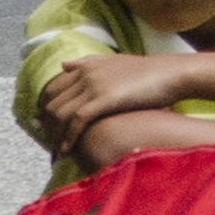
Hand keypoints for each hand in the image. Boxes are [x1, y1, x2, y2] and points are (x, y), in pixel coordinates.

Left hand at [34, 53, 191, 142]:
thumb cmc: (146, 73)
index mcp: (86, 66)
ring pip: (60, 113)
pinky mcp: (103, 99)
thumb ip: (86, 64)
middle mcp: (85, 74)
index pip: (52, 89)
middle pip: (52, 103)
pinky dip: (68, 138)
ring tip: (57, 151)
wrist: (169, 75)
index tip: (45, 127)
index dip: (45, 110)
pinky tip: (67, 151)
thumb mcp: (112, 63)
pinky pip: (76, 121)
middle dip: (47, 127)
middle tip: (48, 144)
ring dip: (55, 135)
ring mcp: (93, 86)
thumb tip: (63, 66)